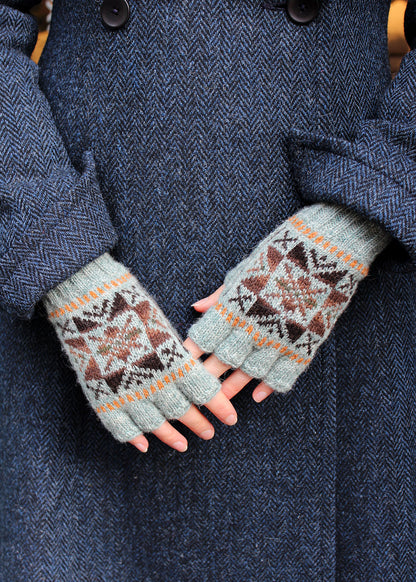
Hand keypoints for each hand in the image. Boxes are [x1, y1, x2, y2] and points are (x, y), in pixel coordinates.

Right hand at [43, 253, 237, 453]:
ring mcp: (129, 395)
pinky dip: (135, 438)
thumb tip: (195, 373)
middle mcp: (156, 384)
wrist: (91, 305)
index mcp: (175, 362)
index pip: (205, 391)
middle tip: (210, 433)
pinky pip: (123, 428)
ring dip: (172, 437)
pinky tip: (145, 446)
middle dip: (200, 424)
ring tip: (184, 445)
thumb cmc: (132, 308)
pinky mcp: (105, 400)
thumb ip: (180, 355)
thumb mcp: (164, 328)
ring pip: (156, 425)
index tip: (231, 418)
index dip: (220, 407)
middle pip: (185, 411)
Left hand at [185, 203, 390, 403]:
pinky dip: (268, 387)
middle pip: (222, 360)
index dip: (191, 354)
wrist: (324, 251)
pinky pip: (283, 374)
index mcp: (235, 306)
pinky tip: (257, 397)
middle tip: (194, 392)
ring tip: (219, 402)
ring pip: (249, 373)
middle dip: (206, 378)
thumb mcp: (244, 272)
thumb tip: (195, 307)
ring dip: (232, 389)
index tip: (180, 365)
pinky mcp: (302, 345)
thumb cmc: (277, 257)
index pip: (205, 337)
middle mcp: (253, 326)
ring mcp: (279, 338)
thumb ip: (219, 295)